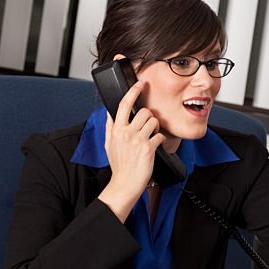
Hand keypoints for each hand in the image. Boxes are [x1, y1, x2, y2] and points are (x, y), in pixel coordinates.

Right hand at [98, 82, 164, 218]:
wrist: (125, 183)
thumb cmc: (118, 165)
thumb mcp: (108, 144)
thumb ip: (110, 126)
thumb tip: (109, 112)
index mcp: (116, 129)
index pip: (123, 104)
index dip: (133, 92)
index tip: (139, 84)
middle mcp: (126, 133)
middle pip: (143, 111)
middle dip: (149, 117)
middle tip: (148, 126)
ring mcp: (137, 140)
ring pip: (153, 121)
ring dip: (156, 127)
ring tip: (152, 135)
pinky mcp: (148, 148)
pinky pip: (160, 136)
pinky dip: (160, 140)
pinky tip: (155, 146)